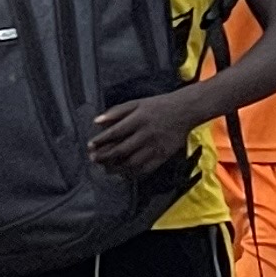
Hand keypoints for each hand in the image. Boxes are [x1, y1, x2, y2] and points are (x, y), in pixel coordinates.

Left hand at [85, 88, 209, 178]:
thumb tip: (96, 121)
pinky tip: (124, 173)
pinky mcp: (163, 155)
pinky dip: (133, 173)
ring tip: (106, 168)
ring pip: (132, 162)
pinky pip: (146, 168)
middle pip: (121, 150)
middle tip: (94, 159)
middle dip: (105, 156)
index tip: (90, 145)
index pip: (115, 132)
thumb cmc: (158, 105)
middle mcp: (146, 134)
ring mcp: (155, 146)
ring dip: (116, 167)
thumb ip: (116, 111)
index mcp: (138, 119)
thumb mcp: (136, 103)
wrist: (184, 111)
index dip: (100, 141)